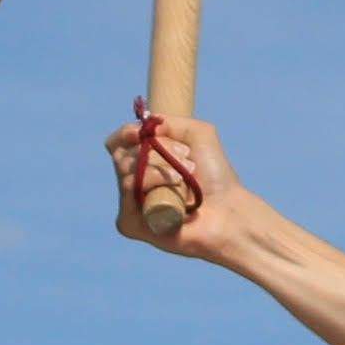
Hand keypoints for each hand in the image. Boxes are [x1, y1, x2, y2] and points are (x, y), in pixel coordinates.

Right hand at [106, 112, 263, 261]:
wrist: (227, 209)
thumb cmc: (216, 176)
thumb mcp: (198, 134)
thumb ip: (169, 121)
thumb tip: (144, 124)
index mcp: (145, 162)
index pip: (117, 143)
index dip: (126, 134)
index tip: (141, 132)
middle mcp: (135, 182)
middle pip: (122, 155)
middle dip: (157, 150)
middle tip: (186, 158)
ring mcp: (131, 204)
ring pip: (126, 173)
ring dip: (159, 169)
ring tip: (184, 178)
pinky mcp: (130, 223)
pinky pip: (128, 194)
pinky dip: (151, 185)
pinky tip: (175, 195)